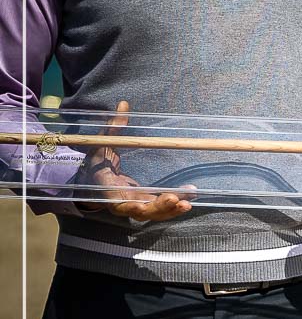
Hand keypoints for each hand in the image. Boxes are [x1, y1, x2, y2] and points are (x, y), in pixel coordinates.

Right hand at [78, 99, 195, 221]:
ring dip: (170, 211)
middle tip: (175, 199)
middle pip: (142, 211)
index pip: (118, 202)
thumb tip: (123, 105)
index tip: (139, 205)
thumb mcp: (103, 145)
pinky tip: (188, 200)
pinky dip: (173, 208)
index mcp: (109, 190)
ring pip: (153, 214)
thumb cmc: (98, 162)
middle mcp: (123, 202)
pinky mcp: (145, 204)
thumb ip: (113, 128)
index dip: (129, 205)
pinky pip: (160, 209)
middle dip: (158, 208)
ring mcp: (136, 205)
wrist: (95, 178)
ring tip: (187, 203)